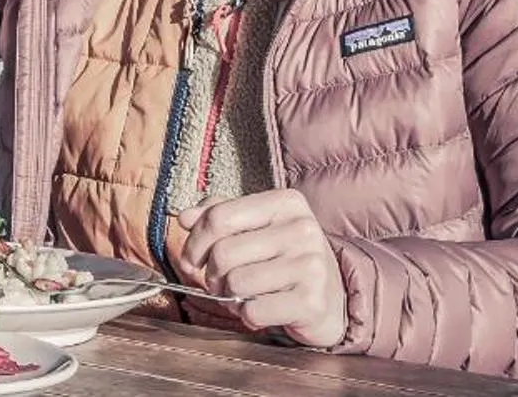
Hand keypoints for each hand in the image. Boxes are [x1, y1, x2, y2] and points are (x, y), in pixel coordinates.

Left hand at [171, 189, 346, 347]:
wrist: (334, 299)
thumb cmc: (285, 259)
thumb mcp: (257, 228)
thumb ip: (219, 216)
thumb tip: (184, 217)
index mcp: (285, 202)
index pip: (219, 216)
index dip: (195, 242)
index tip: (191, 259)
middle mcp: (302, 229)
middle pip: (223, 253)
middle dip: (210, 275)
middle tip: (218, 283)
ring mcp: (310, 265)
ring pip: (236, 282)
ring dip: (229, 297)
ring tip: (242, 295)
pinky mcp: (312, 301)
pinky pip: (253, 310)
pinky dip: (247, 315)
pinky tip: (260, 310)